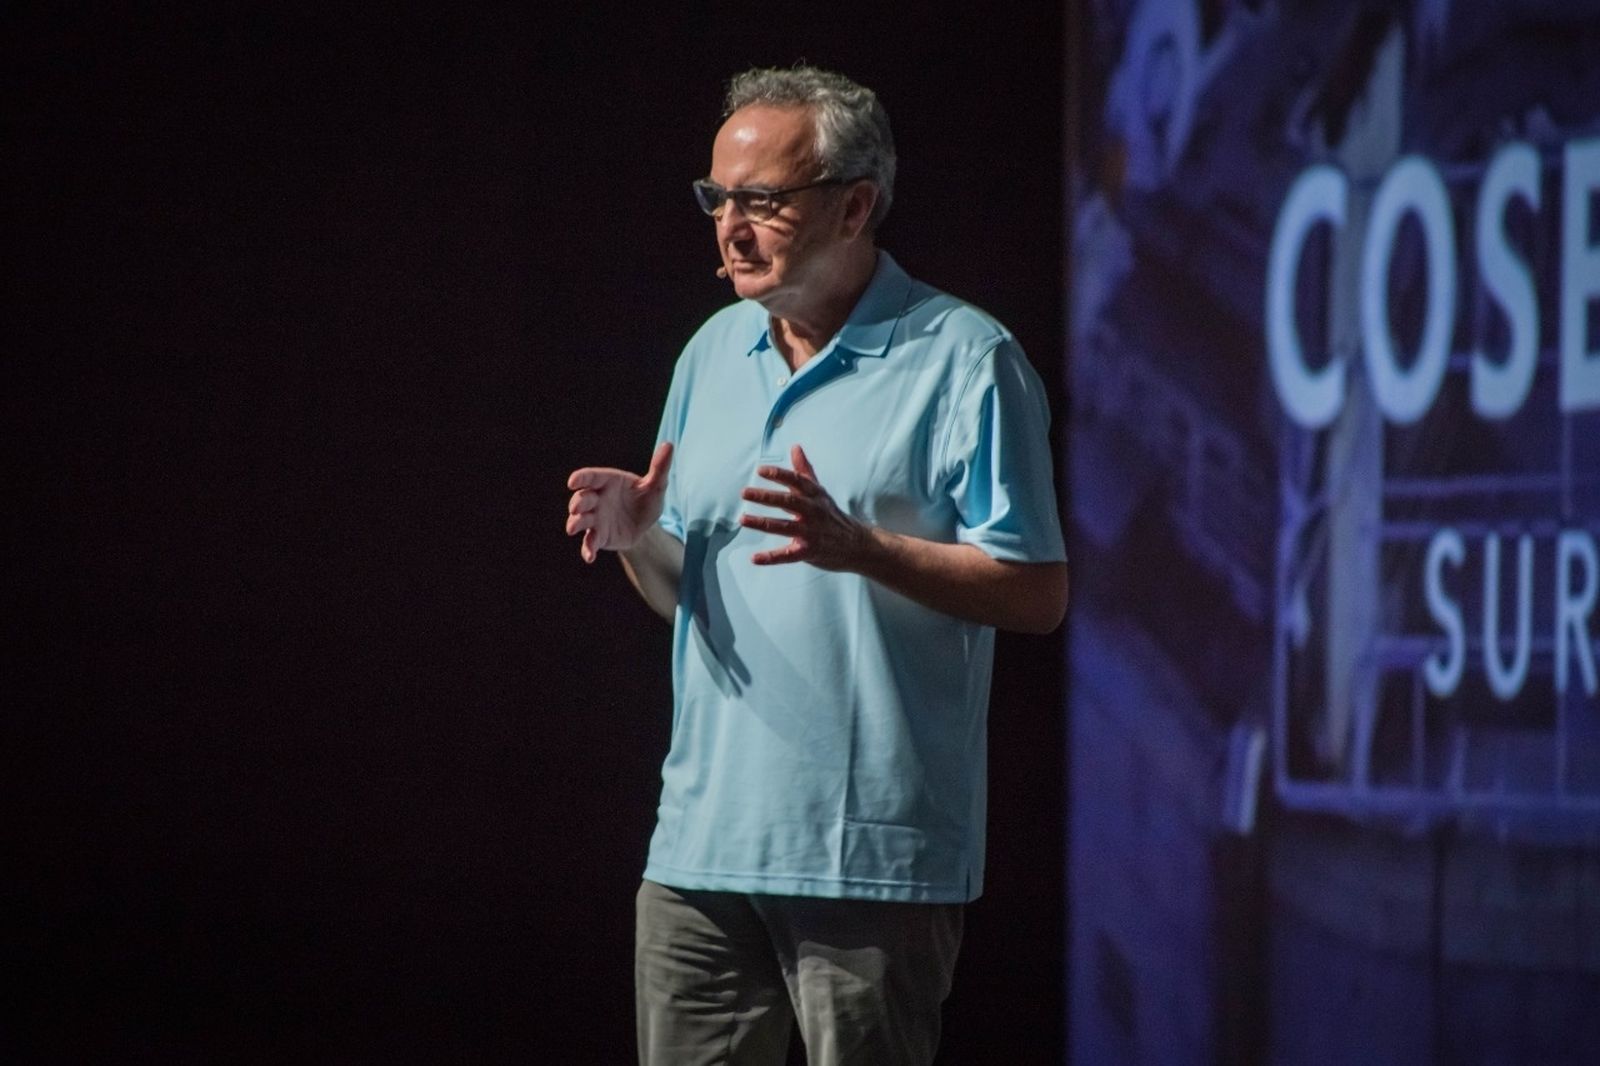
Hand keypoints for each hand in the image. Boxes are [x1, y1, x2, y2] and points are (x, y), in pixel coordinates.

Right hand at [566, 442, 672, 562]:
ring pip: (580, 520)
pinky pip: (589, 543)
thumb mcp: (656, 485)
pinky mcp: (598, 536)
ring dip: (575, 523)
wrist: (646, 524)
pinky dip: (587, 550)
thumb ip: (659, 468)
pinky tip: (590, 557)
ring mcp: (595, 518)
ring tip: (573, 528)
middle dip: (577, 502)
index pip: (591, 477)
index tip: (572, 481)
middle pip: (581, 498)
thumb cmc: (646, 498)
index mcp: (608, 482)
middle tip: (577, 507)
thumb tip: (669, 445)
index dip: (581, 478)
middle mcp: (597, 499)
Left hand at [739, 444, 871, 569]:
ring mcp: (811, 533)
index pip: (796, 481)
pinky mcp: (809, 552)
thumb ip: (804, 471)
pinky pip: (788, 555)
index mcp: (814, 495)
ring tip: (742, 519)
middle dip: (766, 497)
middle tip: (744, 492)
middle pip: (788, 502)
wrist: (857, 544)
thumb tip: (795, 446)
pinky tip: (755, 558)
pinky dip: (771, 557)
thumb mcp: (820, 492)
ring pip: (784, 527)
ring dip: (762, 523)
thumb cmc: (832, 515)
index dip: (779, 475)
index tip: (760, 470)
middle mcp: (813, 512)